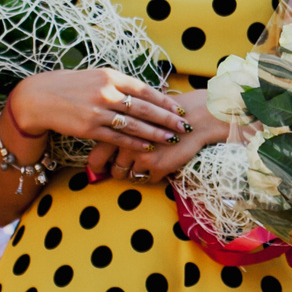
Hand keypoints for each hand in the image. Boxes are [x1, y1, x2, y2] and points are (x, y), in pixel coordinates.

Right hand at [5, 69, 190, 182]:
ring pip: (135, 125)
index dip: (165, 101)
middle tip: (184, 126)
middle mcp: (107, 92)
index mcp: (110, 76)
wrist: (38, 98)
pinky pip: (118, 138)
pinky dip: (135, 143)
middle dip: (168, 119)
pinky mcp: (90, 129)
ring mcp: (98, 111)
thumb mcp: (95, 76)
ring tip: (171, 139)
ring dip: (156, 133)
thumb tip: (143, 92)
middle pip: (145, 108)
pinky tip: (147, 147)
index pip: (145, 89)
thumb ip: (118, 84)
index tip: (179, 109)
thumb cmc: (69, 86)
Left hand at [102, 87, 226, 185]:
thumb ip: (121, 125)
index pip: (96, 157)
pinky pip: (148, 180)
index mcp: (118, 128)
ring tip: (145, 162)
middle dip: (117, 172)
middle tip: (122, 168)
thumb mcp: (139, 112)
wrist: (196, 117)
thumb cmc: (166, 112)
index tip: (101, 168)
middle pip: (114, 170)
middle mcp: (126, 144)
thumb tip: (106, 139)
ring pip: (129, 177)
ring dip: (135, 173)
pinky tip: (161, 162)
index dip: (96, 166)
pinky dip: (154, 174)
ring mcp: (142, 157)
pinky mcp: (157, 166)